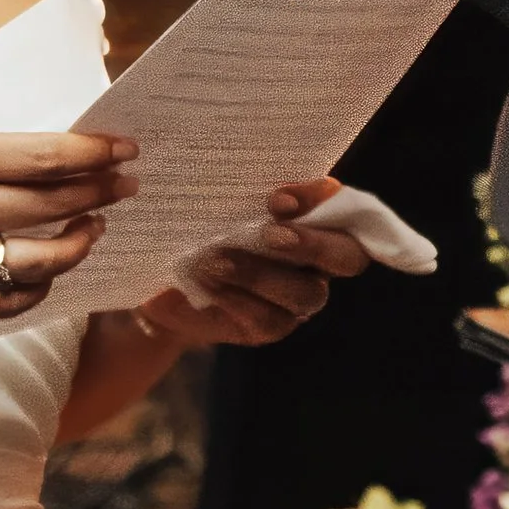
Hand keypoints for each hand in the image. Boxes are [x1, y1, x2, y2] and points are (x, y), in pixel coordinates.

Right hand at [0, 128, 135, 318]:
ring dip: (78, 243)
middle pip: (51, 206)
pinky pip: (8, 303)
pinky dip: (38, 288)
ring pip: (40, 261)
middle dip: (99, 193)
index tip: (124, 150)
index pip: (41, 157)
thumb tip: (57, 159)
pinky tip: (51, 272)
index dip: (93, 154)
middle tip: (126, 186)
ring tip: (94, 228)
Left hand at [135, 179, 367, 350]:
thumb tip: (259, 182)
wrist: (158, 277)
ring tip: (215, 261)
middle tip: (269, 233)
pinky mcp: (269, 327)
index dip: (326, 203)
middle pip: (347, 257)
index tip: (279, 199)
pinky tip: (207, 283)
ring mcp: (296, 298)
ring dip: (262, 274)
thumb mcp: (217, 197)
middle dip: (312, 244)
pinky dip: (237, 299)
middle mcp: (316, 261)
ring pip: (305, 292)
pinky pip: (269, 319)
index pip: (349, 209)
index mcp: (314, 219)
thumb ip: (248, 186)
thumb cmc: (199, 224)